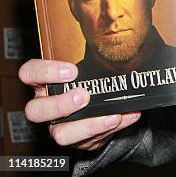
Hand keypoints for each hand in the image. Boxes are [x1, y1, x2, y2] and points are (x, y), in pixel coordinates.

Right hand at [19, 59, 140, 150]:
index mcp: (44, 83)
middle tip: (84, 96)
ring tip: (112, 116)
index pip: (29, 73)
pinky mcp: (75, 141)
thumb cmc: (86, 82)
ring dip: (89, 125)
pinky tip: (126, 117)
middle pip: (36, 111)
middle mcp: (45, 107)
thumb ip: (93, 63)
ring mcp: (57, 127)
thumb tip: (116, 53)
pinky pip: (89, 141)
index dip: (45, 72)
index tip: (71, 71)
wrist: (95, 108)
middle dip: (60, 105)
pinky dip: (111, 128)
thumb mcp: (85, 69)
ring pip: (60, 135)